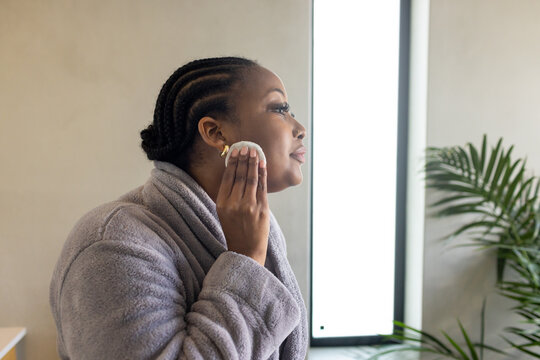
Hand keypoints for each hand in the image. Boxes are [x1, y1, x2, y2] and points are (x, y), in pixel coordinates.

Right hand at [216, 145, 268, 265]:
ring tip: (254, 152)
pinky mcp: (262, 209)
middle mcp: (234, 203)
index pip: (228, 178)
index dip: (233, 163)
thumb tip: (236, 172)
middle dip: (244, 160)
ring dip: (253, 163)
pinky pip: (262, 187)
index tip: (236, 152)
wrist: (246, 250)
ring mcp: (249, 206)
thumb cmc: (235, 230)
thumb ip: (229, 195)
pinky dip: (262, 174)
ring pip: (251, 179)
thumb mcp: (225, 212)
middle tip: (246, 147)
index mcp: (222, 204)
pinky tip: (262, 165)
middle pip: (240, 176)